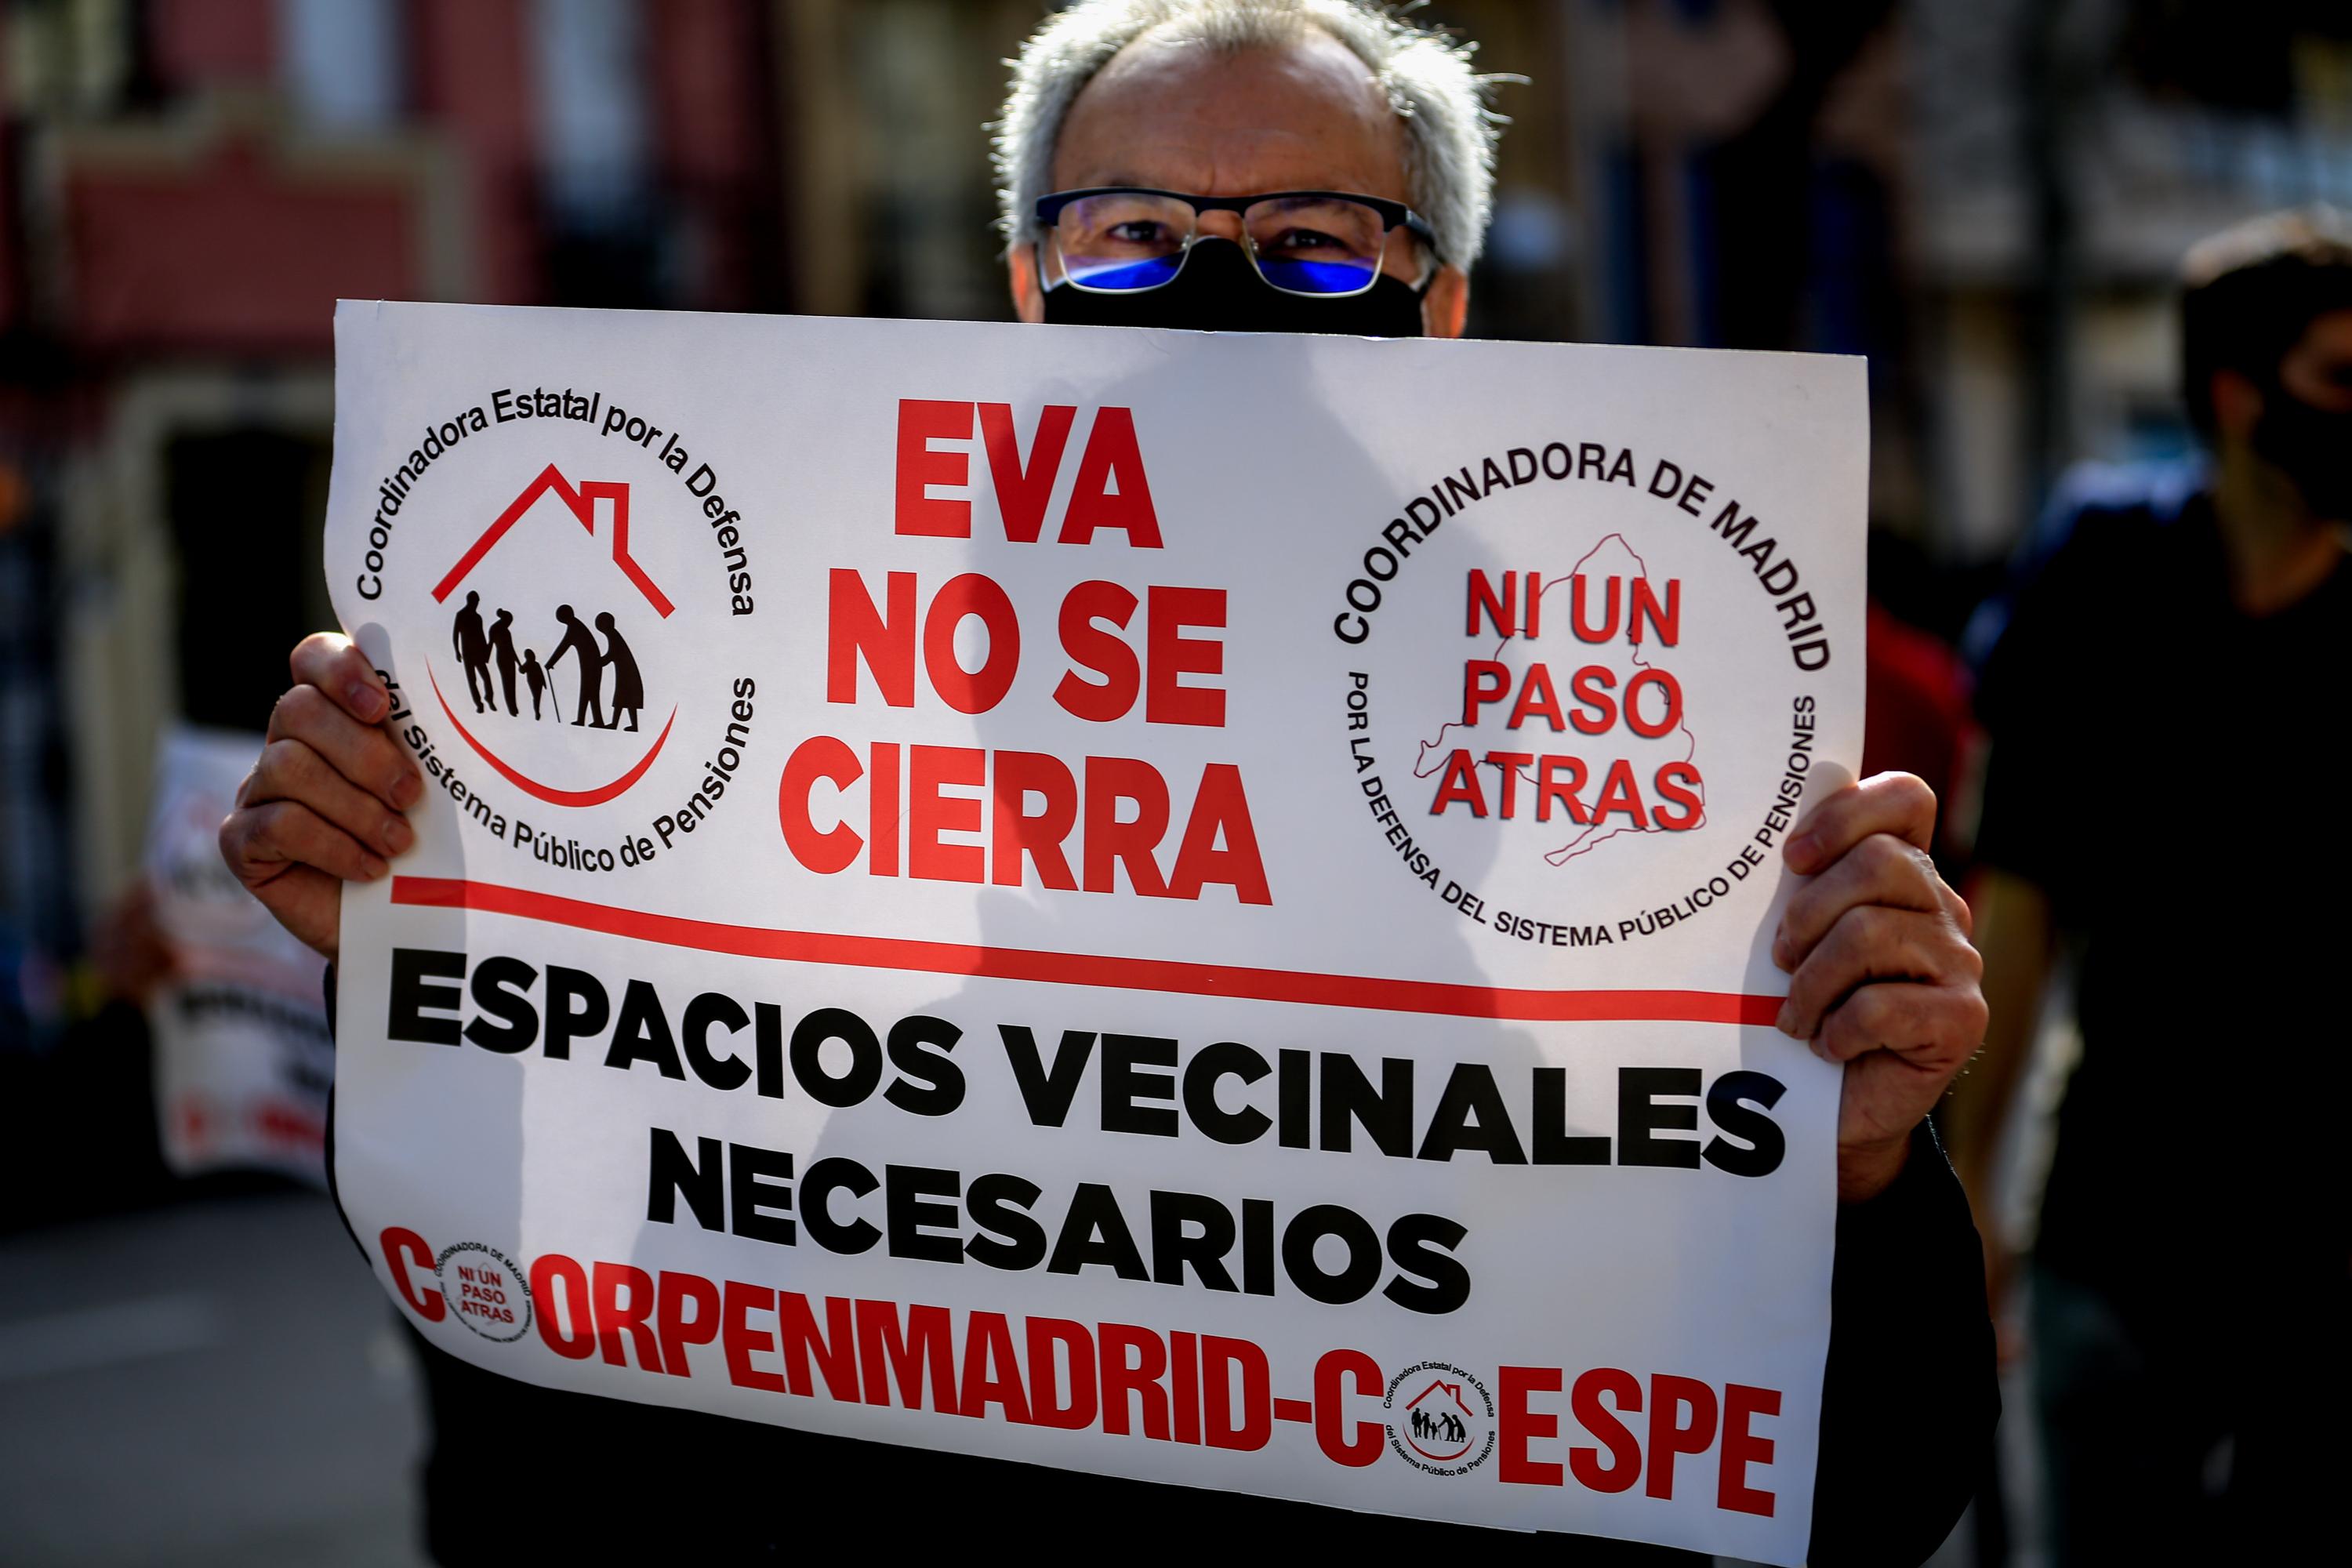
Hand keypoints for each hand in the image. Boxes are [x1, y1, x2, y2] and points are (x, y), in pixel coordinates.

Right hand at [218, 634, 422, 960]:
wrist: (401, 926)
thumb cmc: (425, 846)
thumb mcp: (437, 791)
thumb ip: (431, 746)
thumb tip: (466, 710)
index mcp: (336, 714)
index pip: (314, 658)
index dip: (341, 671)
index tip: (382, 706)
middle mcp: (288, 742)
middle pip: (300, 710)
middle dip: (363, 754)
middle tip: (411, 796)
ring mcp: (257, 789)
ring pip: (288, 766)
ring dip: (354, 807)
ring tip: (398, 842)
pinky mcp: (241, 840)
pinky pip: (278, 824)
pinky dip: (332, 845)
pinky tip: (368, 868)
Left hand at [1772, 773, 1985, 1202]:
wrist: (1832, 1108)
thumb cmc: (1801, 1009)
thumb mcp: (1791, 940)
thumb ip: (1794, 889)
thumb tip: (1744, 849)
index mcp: (1902, 871)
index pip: (1905, 799)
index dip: (1847, 815)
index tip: (1792, 858)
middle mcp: (1941, 906)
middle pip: (1880, 864)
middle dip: (1809, 911)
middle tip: (1778, 959)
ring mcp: (1959, 961)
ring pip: (1872, 934)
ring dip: (1812, 982)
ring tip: (1793, 1015)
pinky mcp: (1961, 1019)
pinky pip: (1884, 1005)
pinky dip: (1839, 1030)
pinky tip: (1828, 1046)